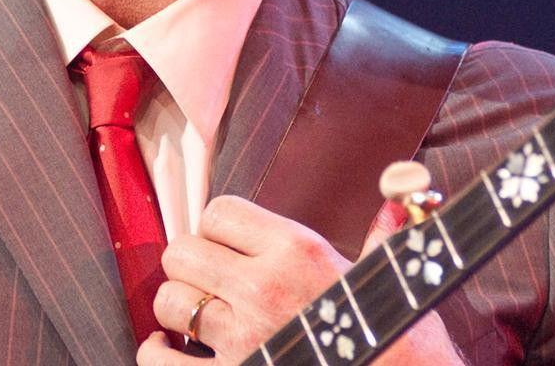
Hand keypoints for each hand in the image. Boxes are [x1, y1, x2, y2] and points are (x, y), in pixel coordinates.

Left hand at [135, 194, 465, 364]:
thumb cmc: (397, 332)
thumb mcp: (391, 273)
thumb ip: (382, 235)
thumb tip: (395, 203)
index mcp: (298, 250)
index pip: (219, 212)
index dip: (219, 226)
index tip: (230, 243)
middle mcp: (263, 287)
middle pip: (182, 252)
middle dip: (192, 263)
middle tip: (211, 276)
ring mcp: (241, 337)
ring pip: (169, 302)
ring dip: (180, 308)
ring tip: (200, 312)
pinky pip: (160, 360)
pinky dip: (158, 353)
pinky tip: (170, 347)